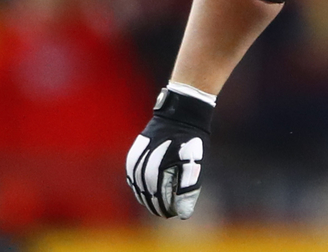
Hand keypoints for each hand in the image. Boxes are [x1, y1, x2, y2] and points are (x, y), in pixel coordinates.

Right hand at [125, 87, 213, 218]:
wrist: (180, 114)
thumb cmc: (192, 140)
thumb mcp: (195, 164)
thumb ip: (188, 189)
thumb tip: (183, 214)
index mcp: (162, 167)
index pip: (160, 196)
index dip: (165, 207)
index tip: (172, 214)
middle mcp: (147, 163)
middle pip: (148, 193)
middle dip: (156, 204)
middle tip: (164, 212)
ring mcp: (138, 157)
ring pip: (138, 185)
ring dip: (145, 196)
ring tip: (154, 204)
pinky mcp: (135, 152)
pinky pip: (132, 174)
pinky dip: (137, 185)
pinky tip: (143, 190)